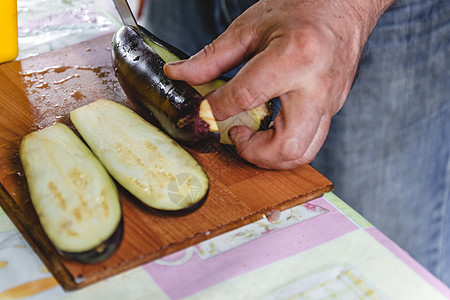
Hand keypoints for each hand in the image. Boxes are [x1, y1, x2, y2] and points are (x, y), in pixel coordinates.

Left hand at [165, 0, 393, 168]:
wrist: (345, 4)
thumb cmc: (302, 7)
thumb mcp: (250, 26)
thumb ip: (213, 57)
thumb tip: (180, 75)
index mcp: (295, 57)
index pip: (245, 97)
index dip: (215, 109)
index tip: (203, 111)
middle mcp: (317, 86)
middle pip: (286, 146)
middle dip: (251, 152)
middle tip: (234, 133)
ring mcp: (330, 102)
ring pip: (303, 153)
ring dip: (270, 155)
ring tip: (251, 135)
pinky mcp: (333, 109)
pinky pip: (310, 140)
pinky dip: (284, 144)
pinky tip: (269, 126)